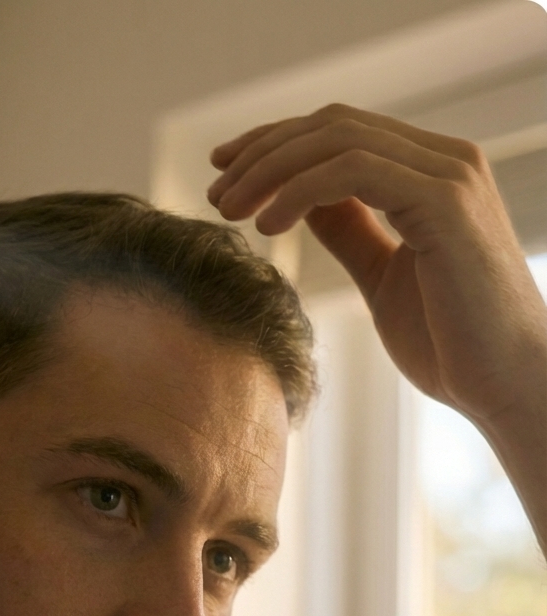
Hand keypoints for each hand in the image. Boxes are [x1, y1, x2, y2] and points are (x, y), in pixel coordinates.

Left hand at [207, 104, 546, 424]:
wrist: (504, 386)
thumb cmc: (450, 343)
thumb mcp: (382, 276)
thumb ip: (350, 231)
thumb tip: (301, 201)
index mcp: (430, 173)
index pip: (339, 133)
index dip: (275, 146)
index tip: (225, 175)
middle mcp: (444, 160)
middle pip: (332, 126)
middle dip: (263, 153)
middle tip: (215, 191)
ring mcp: (449, 175)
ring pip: (337, 140)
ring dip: (271, 170)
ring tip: (229, 210)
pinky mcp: (446, 202)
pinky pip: (355, 172)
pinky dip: (300, 190)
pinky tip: (267, 225)